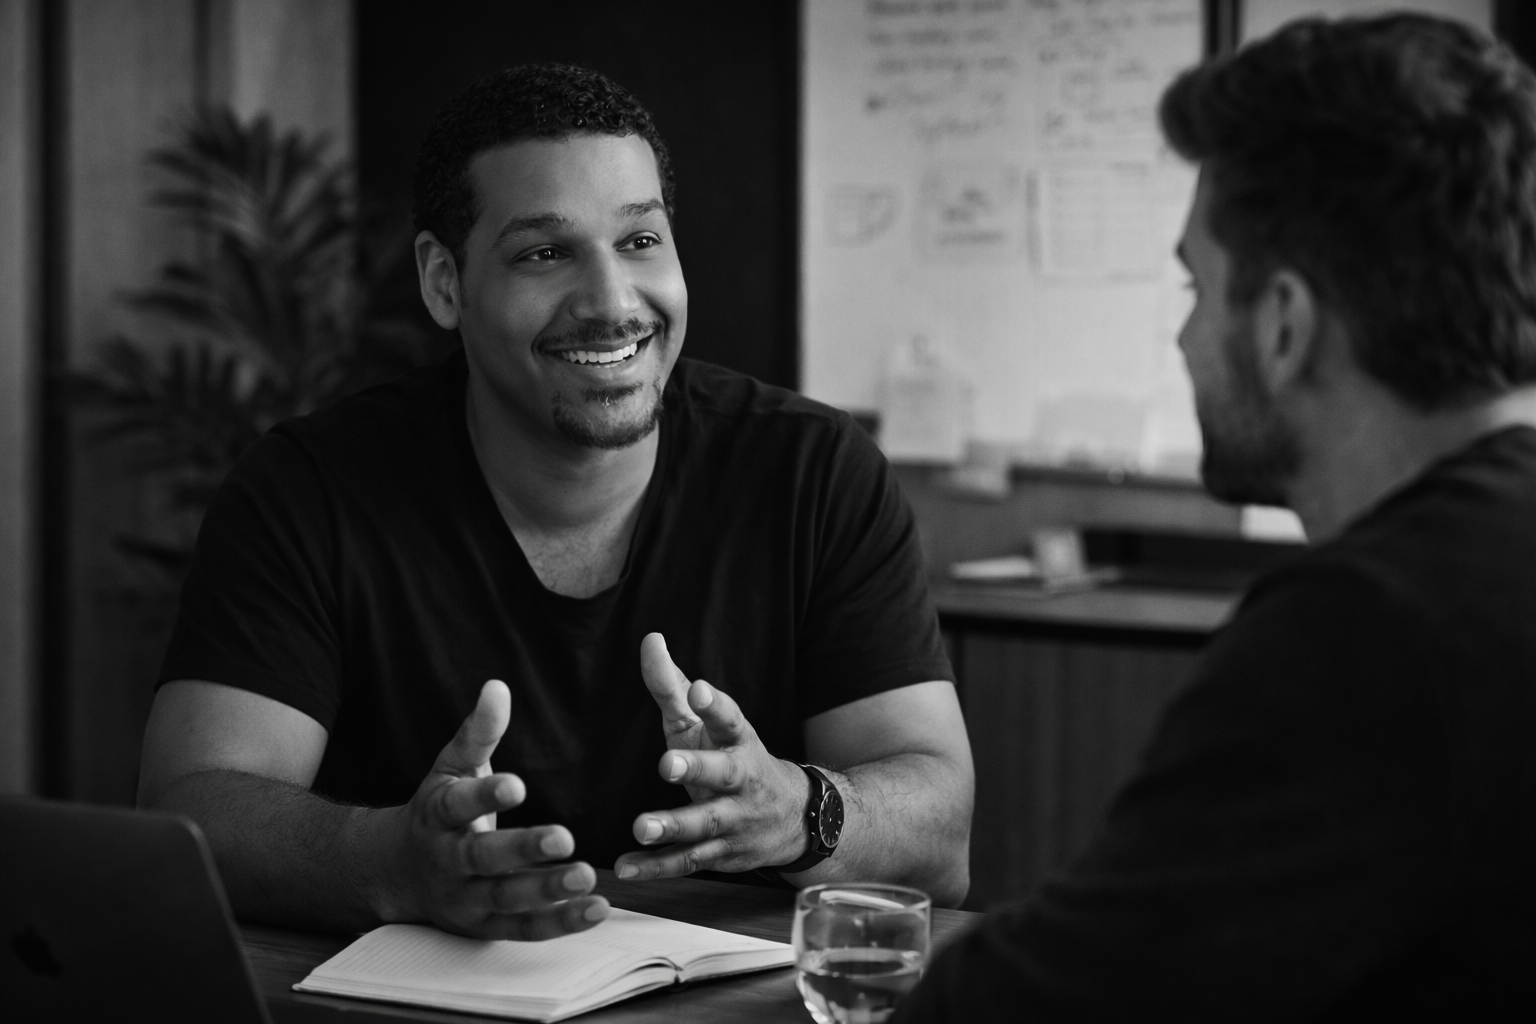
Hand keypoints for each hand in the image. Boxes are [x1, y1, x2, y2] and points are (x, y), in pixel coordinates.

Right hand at [376, 679, 608, 937]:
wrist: (395, 873)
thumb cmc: (437, 811)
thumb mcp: (450, 768)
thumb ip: (478, 733)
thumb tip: (497, 687)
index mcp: (438, 815)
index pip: (458, 805)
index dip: (486, 795)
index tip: (517, 784)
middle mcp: (448, 860)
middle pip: (484, 857)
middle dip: (523, 849)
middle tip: (565, 837)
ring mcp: (466, 898)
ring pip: (507, 898)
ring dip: (548, 890)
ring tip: (588, 877)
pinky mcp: (486, 926)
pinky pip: (525, 929)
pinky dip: (560, 922)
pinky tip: (596, 909)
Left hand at [613, 634, 811, 879]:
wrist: (794, 818)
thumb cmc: (732, 757)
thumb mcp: (706, 722)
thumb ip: (672, 686)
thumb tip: (650, 640)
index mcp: (739, 741)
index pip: (730, 719)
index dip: (715, 705)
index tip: (697, 690)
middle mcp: (742, 780)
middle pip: (722, 773)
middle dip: (696, 769)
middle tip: (666, 764)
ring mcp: (735, 820)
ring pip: (706, 824)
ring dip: (674, 825)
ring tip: (641, 826)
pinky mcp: (723, 854)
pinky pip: (688, 862)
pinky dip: (657, 867)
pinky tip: (626, 866)